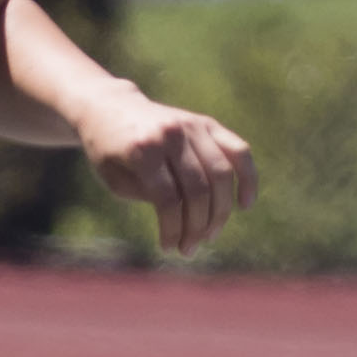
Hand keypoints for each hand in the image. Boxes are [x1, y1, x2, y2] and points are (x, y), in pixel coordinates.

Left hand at [90, 94, 254, 256]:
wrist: (108, 108)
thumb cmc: (108, 151)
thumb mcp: (114, 179)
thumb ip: (148, 196)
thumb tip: (187, 220)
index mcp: (142, 149)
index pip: (168, 199)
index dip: (173, 229)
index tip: (169, 248)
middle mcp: (171, 134)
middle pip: (198, 189)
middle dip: (198, 226)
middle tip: (190, 248)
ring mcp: (192, 125)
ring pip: (221, 174)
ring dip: (220, 212)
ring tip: (210, 235)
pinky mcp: (206, 123)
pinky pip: (238, 150)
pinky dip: (248, 177)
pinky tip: (245, 203)